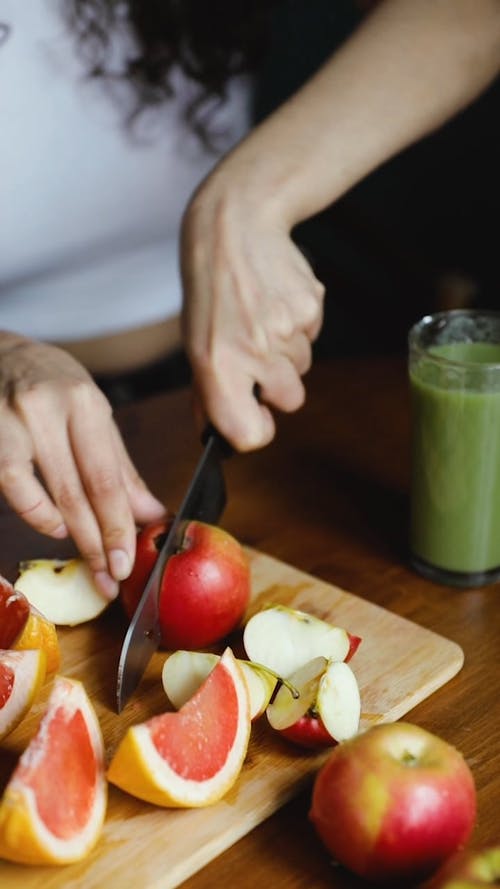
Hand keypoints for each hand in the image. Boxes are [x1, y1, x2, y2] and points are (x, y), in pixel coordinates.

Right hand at [0, 334, 165, 598]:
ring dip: (74, 536)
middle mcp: (47, 410)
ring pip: (48, 495)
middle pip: (79, 492)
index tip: (129, 561)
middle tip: (112, 578)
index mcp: (83, 402)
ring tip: (91, 563)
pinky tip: (55, 527)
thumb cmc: (51, 385)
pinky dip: (38, 515)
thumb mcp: (93, 415)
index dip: (119, 525)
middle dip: (100, 542)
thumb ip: (119, 468)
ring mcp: (12, 423)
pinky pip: (15, 488)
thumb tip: (151, 515)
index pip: (107, 477)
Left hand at [180, 167, 324, 450]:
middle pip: (290, 402)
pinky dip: (299, 326)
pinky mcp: (312, 306)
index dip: (255, 431)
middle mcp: (254, 351)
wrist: (235, 226)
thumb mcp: (194, 341)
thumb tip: (214, 433)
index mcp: (217, 365)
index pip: (249, 433)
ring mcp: (287, 328)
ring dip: (287, 353)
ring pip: (302, 368)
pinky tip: (278, 303)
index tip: (254, 417)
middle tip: (256, 353)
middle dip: (277, 385)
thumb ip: (207, 391)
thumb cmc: (211, 290)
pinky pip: (313, 337)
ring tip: (263, 318)